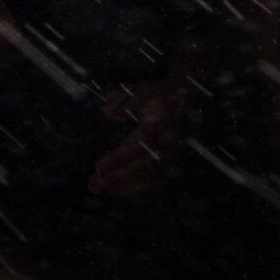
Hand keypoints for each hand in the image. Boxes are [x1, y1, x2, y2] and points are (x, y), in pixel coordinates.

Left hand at [89, 80, 186, 197]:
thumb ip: (126, 102)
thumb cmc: (160, 95)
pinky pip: (149, 181)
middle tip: (94, 183)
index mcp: (158, 128)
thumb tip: (107, 113)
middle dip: (116, 178)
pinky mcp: (166, 164)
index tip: (98, 167)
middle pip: (140, 168)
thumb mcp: (144, 90)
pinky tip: (112, 190)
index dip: (118, 159)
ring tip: (97, 188)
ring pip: (144, 178)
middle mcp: (164, 146)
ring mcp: (167, 157)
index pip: (136, 147)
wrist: (186, 101)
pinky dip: (130, 187)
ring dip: (121, 186)